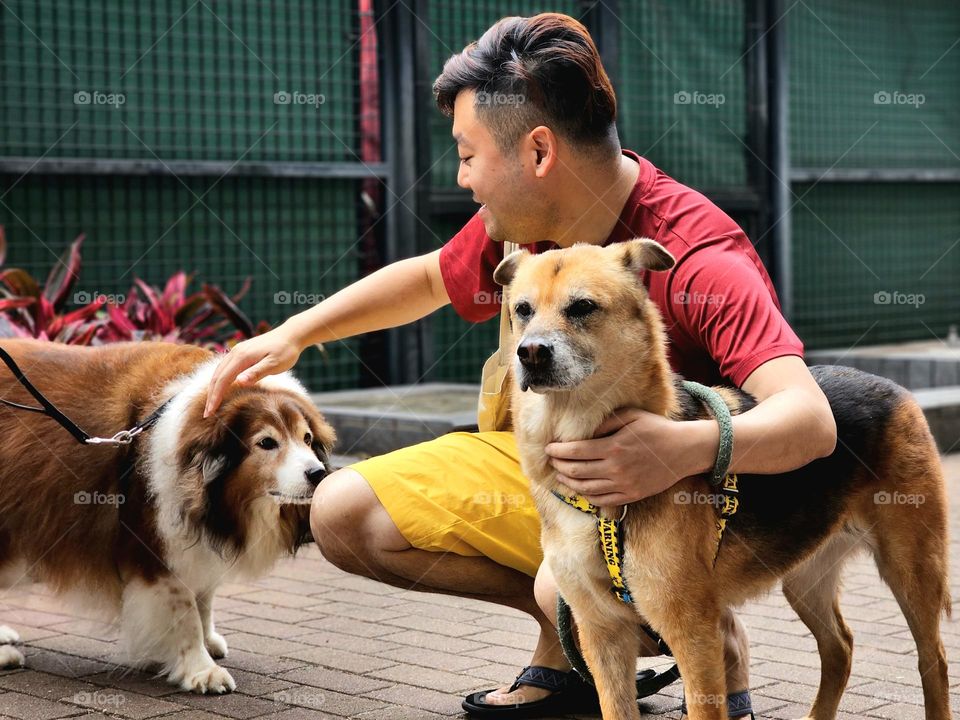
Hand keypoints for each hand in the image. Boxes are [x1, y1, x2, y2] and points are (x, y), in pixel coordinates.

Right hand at [203, 325, 302, 416]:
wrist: (291, 335)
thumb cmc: (285, 351)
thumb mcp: (274, 364)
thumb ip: (257, 372)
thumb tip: (239, 381)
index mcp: (242, 357)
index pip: (223, 379)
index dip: (215, 396)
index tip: (210, 412)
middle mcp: (235, 352)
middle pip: (217, 376)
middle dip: (210, 395)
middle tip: (207, 414)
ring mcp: (237, 351)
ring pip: (219, 371)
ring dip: (213, 388)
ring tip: (211, 404)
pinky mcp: (241, 352)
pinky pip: (225, 367)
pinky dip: (219, 380)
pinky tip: (220, 388)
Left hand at [544, 409, 715, 505]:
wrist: (683, 451)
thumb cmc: (656, 429)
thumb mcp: (630, 416)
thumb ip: (604, 423)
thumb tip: (582, 430)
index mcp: (614, 447)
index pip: (575, 452)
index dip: (557, 451)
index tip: (549, 448)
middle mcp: (616, 469)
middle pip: (576, 471)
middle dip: (559, 466)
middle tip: (552, 461)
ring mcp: (624, 485)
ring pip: (586, 489)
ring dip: (569, 482)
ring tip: (561, 475)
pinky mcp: (631, 496)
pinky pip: (602, 501)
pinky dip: (586, 496)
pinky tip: (580, 488)